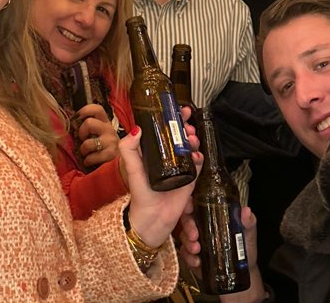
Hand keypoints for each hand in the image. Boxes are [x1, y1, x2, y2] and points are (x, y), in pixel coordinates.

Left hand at [77, 103, 117, 166]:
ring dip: (83, 150)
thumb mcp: (102, 134)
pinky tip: (90, 162)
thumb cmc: (107, 148)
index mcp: (106, 123)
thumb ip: (92, 128)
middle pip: (89, 122)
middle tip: (83, 140)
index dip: (85, 110)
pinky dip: (87, 161)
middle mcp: (109, 129)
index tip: (77, 117)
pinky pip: (91, 157)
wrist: (123, 164)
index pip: (97, 109)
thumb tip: (74, 124)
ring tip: (86, 154)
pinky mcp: (110, 154)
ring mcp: (111, 141)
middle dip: (82, 133)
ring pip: (87, 143)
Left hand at [120, 118, 202, 247]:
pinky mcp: (190, 179)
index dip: (171, 119)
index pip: (163, 130)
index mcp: (153, 153)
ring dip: (193, 140)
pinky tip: (197, 156)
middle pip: (180, 136)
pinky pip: (198, 165)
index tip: (177, 109)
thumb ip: (129, 149)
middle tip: (188, 124)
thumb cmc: (140, 194)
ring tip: (192, 139)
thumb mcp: (132, 168)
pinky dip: (199, 158)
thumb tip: (137, 129)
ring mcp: (180, 168)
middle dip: (186, 127)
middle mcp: (167, 158)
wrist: (152, 219)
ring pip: (190, 148)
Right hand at [179, 203, 265, 302]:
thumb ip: (248, 221)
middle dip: (188, 226)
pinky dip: (189, 258)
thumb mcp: (249, 232)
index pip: (196, 204)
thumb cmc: (245, 246)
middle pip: (186, 220)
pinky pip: (185, 254)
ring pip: (183, 237)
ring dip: (187, 243)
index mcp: (213, 215)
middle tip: (194, 235)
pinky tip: (197, 261)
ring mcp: (196, 241)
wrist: (244, 270)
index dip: (189, 204)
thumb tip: (246, 211)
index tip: (190, 208)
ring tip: (197, 249)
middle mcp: (202, 226)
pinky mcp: (193, 256)